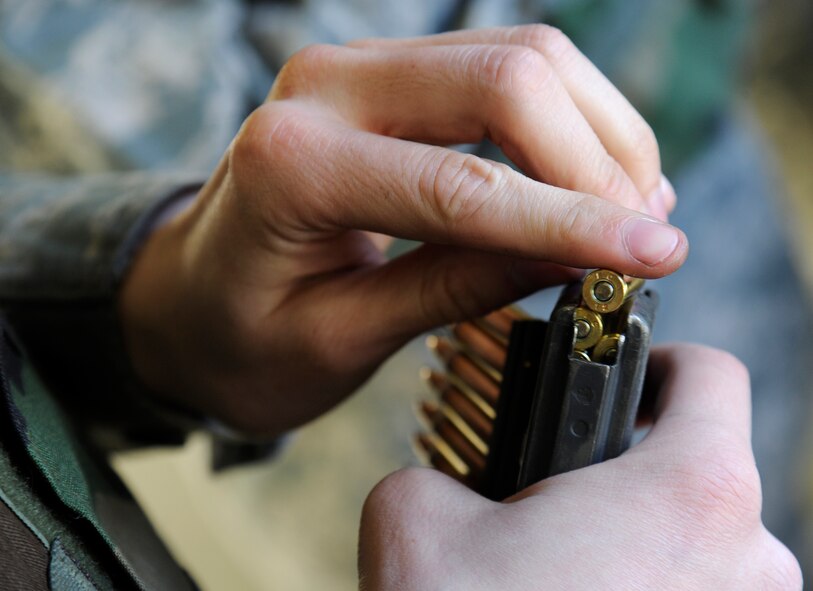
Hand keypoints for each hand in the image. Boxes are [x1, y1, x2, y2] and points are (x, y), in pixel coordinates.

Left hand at [120, 25, 685, 434]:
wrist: (190, 294)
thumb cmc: (243, 334)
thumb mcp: (342, 338)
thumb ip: (456, 290)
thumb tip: (576, 259)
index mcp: (294, 165)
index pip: (464, 184)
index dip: (572, 220)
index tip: (653, 256)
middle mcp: (326, 86)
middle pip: (508, 78)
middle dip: (597, 161)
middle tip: (645, 241)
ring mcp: (358, 66)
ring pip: (520, 56)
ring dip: (595, 131)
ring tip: (633, 211)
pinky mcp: (388, 72)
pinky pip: (501, 66)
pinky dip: (565, 117)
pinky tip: (592, 176)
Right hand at [358, 345, 802, 589]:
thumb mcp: (418, 521)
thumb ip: (438, 475)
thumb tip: (450, 490)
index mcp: (690, 492)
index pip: (710, 375)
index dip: (658, 359)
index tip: (618, 379)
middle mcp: (751, 560)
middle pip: (702, 471)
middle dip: (630, 475)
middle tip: (562, 494)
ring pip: (702, 552)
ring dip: (638, 548)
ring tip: (563, 572)